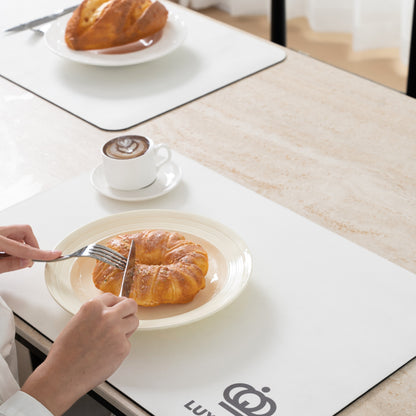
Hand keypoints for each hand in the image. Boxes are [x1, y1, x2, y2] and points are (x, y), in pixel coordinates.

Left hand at [0, 225, 60, 272]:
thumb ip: (8, 264)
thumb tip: (27, 262)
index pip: (24, 248)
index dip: (41, 253)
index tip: (54, 255)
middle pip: (25, 231)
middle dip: (32, 244)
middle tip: (31, 258)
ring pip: (18, 232)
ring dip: (22, 245)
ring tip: (16, 258)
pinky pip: (11, 235)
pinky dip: (15, 244)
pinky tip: (8, 253)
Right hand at [22, 293, 138, 415]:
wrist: (63, 375)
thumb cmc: (66, 352)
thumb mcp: (77, 321)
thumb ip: (95, 313)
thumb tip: (110, 310)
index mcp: (93, 307)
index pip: (113, 297)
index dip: (115, 303)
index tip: (117, 307)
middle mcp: (107, 316)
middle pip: (130, 304)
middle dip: (129, 310)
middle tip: (127, 315)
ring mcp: (117, 331)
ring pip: (134, 321)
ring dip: (128, 327)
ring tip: (114, 337)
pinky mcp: (123, 347)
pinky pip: (128, 342)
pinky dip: (120, 347)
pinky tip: (107, 353)